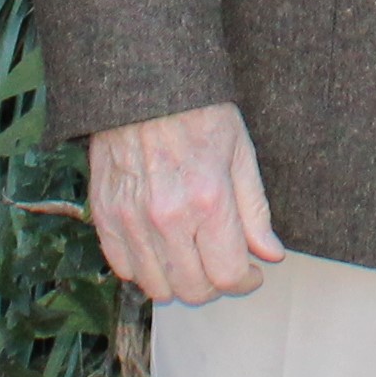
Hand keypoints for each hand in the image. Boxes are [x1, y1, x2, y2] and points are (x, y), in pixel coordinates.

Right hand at [87, 105, 283, 304]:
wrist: (143, 87)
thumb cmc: (198, 114)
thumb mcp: (241, 154)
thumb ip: (255, 211)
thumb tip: (271, 254)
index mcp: (209, 200)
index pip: (228, 275)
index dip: (244, 282)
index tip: (250, 273)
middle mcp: (168, 217)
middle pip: (193, 289)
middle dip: (214, 286)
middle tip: (221, 266)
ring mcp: (131, 219)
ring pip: (157, 287)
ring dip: (178, 282)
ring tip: (191, 260)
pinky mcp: (104, 215)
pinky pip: (122, 268)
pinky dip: (143, 270)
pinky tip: (160, 250)